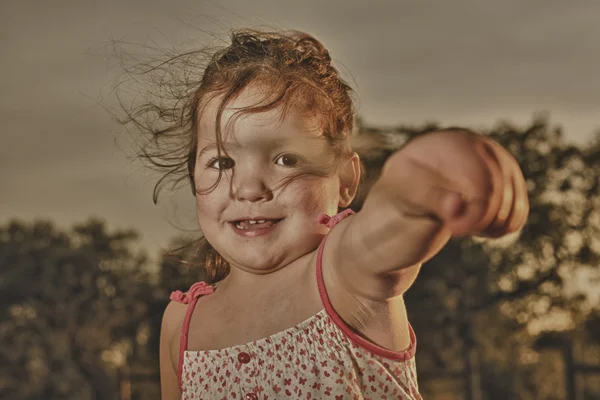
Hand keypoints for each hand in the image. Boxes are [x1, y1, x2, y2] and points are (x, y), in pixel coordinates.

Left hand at [379, 129, 529, 237]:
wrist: (392, 219)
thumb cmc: (391, 208)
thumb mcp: (402, 203)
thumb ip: (429, 200)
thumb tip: (457, 205)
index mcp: (445, 143)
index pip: (479, 172)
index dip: (476, 206)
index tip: (456, 229)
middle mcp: (473, 147)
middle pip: (501, 187)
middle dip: (482, 217)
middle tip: (455, 231)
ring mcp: (491, 166)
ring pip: (513, 202)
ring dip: (491, 224)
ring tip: (458, 227)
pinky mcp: (500, 187)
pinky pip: (517, 211)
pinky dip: (501, 227)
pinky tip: (474, 228)